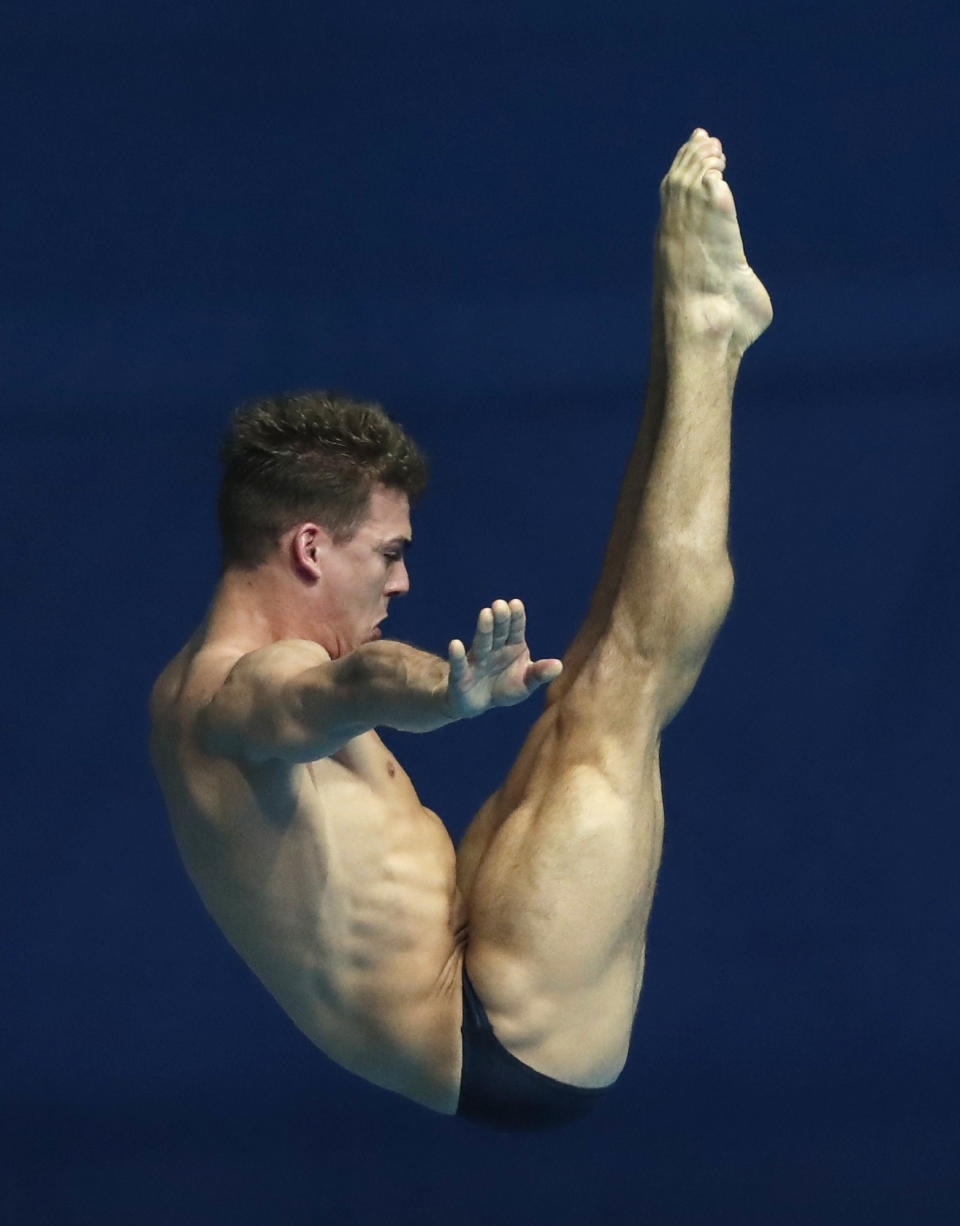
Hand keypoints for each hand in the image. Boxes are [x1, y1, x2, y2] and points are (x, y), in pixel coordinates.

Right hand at [447, 599, 562, 718]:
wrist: (478, 702)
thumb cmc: (505, 687)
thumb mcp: (526, 683)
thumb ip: (540, 674)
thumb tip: (559, 666)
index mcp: (512, 646)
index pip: (515, 629)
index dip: (516, 617)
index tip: (516, 604)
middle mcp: (494, 649)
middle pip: (498, 632)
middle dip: (500, 619)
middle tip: (500, 604)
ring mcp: (477, 661)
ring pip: (482, 643)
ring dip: (484, 629)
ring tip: (486, 613)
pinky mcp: (461, 676)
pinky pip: (460, 665)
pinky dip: (458, 656)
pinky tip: (455, 644)